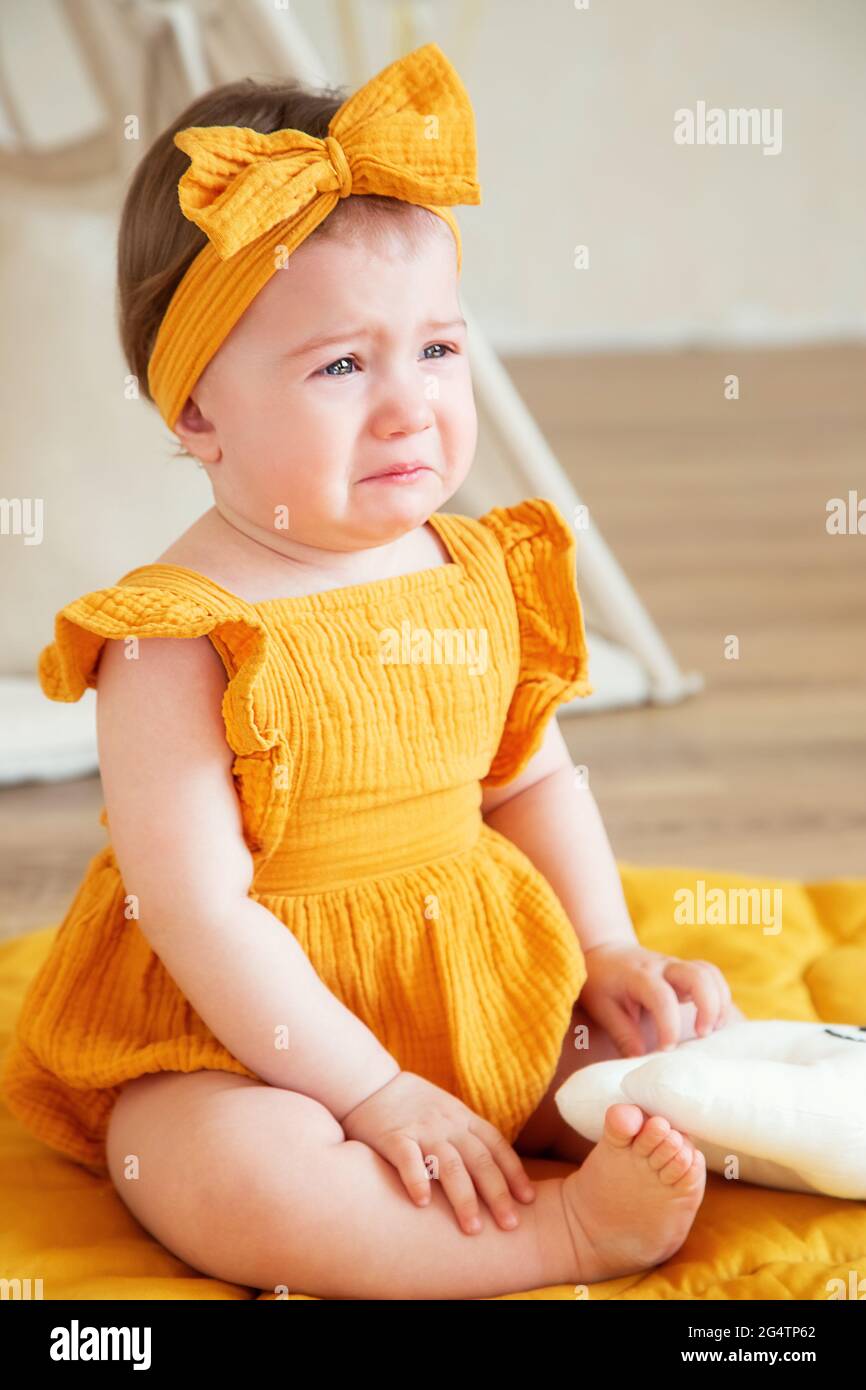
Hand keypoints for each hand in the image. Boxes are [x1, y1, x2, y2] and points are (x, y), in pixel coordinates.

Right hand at [340, 1070, 535, 1234]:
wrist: (368, 1082)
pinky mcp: (393, 1136)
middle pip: (479, 1160)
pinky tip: (423, 1204)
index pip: (496, 1146)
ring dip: (464, 1198)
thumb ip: (467, 1135)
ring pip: (449, 1165)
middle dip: (497, 1194)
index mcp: (463, 1118)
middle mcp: (447, 1124)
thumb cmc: (411, 1105)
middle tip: (510, 1225)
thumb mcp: (447, 1111)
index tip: (528, 1200)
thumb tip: (494, 1171)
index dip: (514, 1173)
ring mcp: (421, 1130)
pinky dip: (417, 1180)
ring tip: (472, 1228)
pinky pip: (408, 1159)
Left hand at [579, 942, 734, 1057]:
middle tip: (702, 1035)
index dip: (669, 1026)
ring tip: (710, 1030)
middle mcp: (662, 967)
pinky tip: (713, 1021)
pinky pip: (711, 976)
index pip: (662, 998)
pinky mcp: (685, 971)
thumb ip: (623, 1034)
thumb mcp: (603, 1008)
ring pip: (709, 973)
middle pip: (698, 976)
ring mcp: (677, 966)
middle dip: (708, 1007)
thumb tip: (640, 1063)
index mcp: (639, 976)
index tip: (666, 1050)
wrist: (605, 952)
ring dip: (719, 1002)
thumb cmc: (602, 983)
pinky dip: (720, 996)